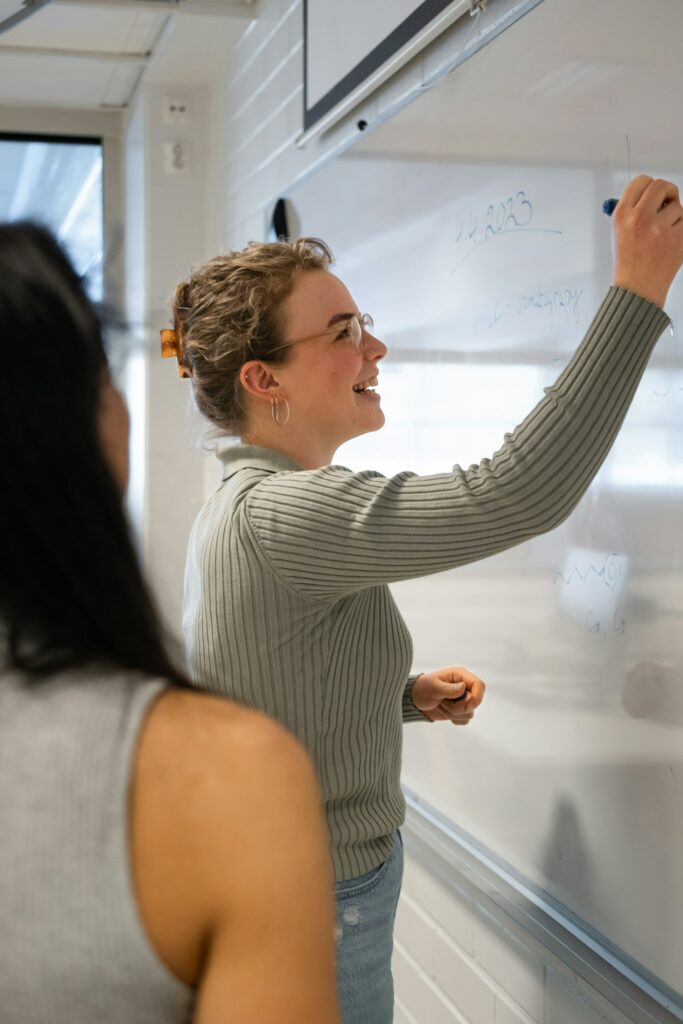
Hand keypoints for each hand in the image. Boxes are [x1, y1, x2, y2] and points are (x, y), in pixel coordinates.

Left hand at [411, 666, 485, 724]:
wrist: (416, 700)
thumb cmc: (423, 688)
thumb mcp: (433, 687)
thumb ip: (448, 689)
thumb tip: (463, 687)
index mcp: (461, 676)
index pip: (479, 685)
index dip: (477, 697)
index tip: (467, 706)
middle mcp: (465, 686)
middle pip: (474, 702)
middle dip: (457, 707)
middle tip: (442, 702)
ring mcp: (464, 699)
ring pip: (469, 713)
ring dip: (453, 713)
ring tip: (441, 705)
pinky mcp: (461, 710)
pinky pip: (465, 720)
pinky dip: (454, 719)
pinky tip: (445, 711)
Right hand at [612, 175, 682, 307]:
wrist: (638, 289)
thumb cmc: (629, 263)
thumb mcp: (619, 233)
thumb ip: (632, 210)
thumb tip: (647, 194)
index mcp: (622, 215)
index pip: (640, 182)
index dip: (649, 185)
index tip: (654, 193)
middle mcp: (639, 218)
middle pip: (661, 186)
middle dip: (668, 192)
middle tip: (668, 202)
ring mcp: (659, 228)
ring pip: (677, 206)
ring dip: (674, 216)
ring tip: (663, 234)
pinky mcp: (677, 237)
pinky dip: (681, 229)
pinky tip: (671, 241)